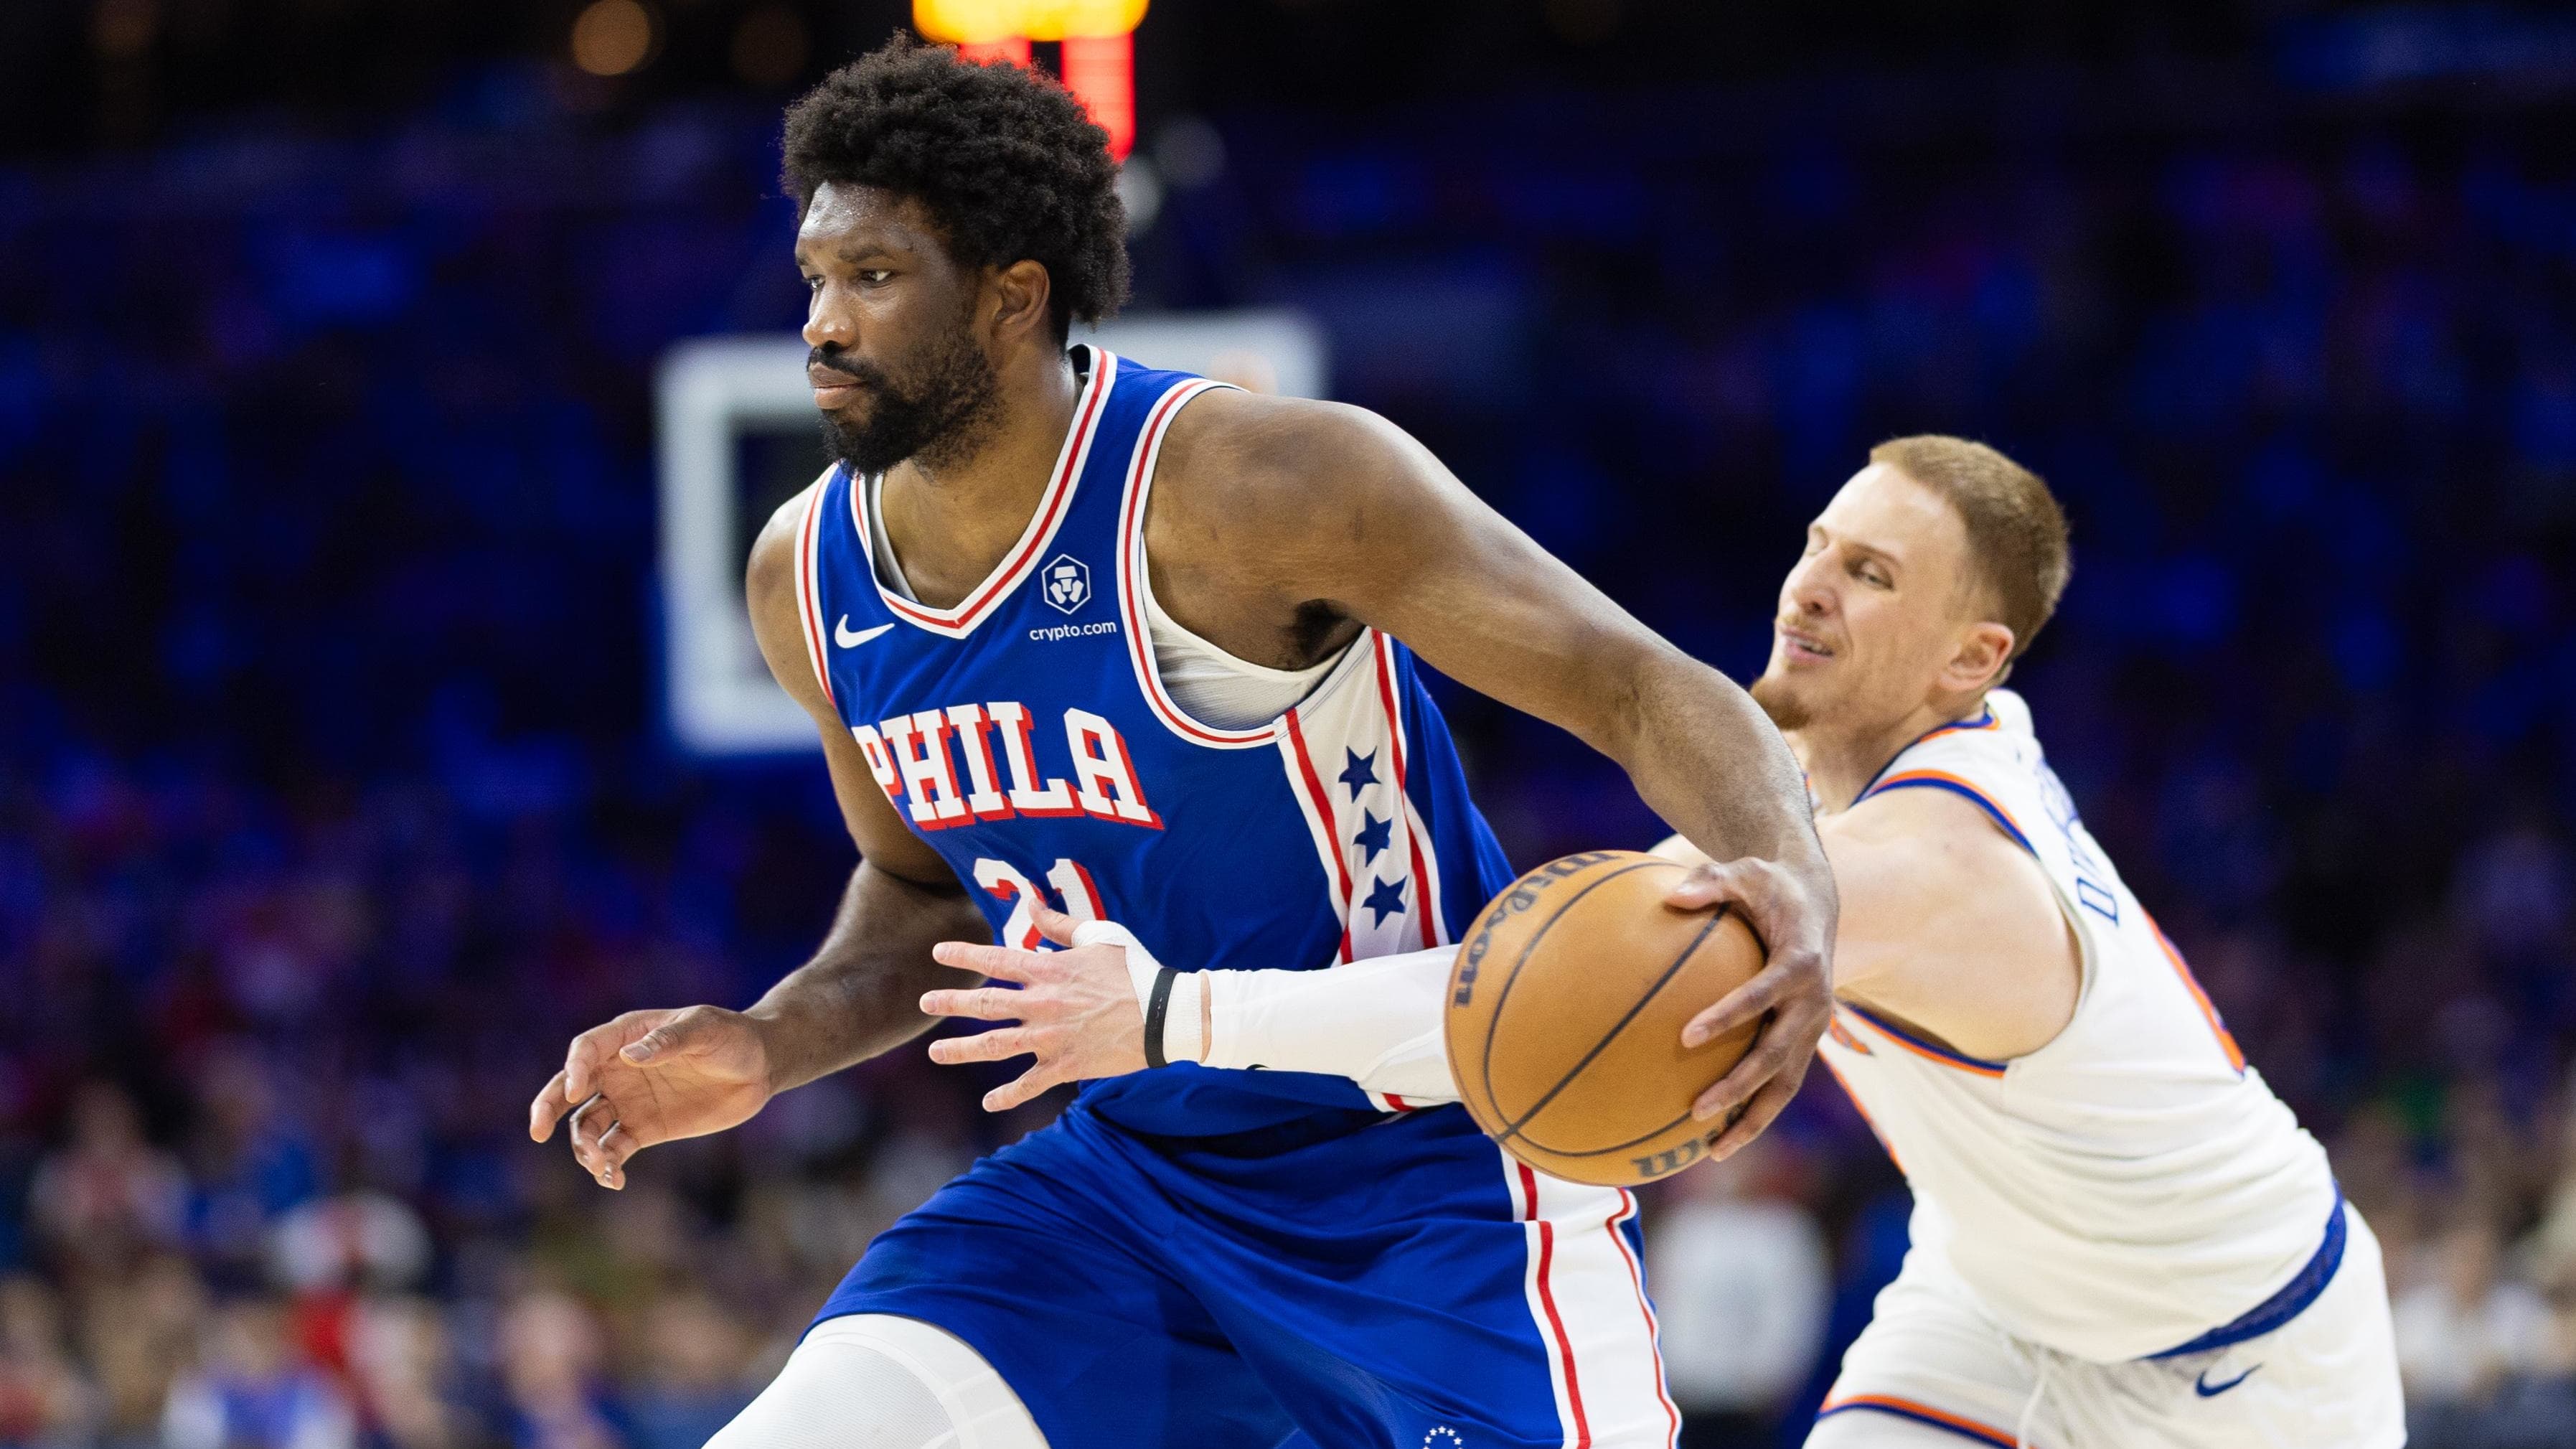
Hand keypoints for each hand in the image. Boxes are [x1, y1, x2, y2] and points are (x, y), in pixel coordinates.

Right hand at [528, 1006, 774, 1189]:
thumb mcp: (705, 1030)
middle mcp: (618, 1070)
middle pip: (569, 1089)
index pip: (586, 1051)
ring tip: (602, 1162)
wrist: (759, 1066)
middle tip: (538, 1131)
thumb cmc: (732, 1036)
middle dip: (548, 1108)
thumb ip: (668, 1041)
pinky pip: (615, 1149)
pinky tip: (615, 1179)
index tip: (577, 1091)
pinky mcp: (644, 1129)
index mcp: (627, 1037)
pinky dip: (608, 1165)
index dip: (575, 1070)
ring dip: (585, 1146)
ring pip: (587, 1125)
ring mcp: (628, 1101)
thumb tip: (629, 1058)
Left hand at [921, 906, 1149, 1111]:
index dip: (962, 955)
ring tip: (935, 1053)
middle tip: (923, 1004)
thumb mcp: (1099, 936)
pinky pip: (1028, 1084)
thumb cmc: (1135, 969)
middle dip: (950, 1003)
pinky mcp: (1064, 1065)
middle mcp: (1042, 1004)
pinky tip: (988, 1102)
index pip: (995, 960)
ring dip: (961, 1050)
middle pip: (984, 1004)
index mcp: (1049, 970)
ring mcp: (1050, 1037)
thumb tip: (1031, 902)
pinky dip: (1007, 1095)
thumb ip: (1059, 925)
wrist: (1163, 1015)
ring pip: (994, 1046)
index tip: (937, 954)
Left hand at [1664, 854, 1836, 1159]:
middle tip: (1697, 1109)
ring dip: (1752, 1119)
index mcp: (1800, 963)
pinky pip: (1780, 1085)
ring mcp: (1812, 1029)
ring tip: (1712, 1151)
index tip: (1687, 1034)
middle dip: (1740, 1085)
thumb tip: (1669, 895)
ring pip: (1785, 1085)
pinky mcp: (1804, 1043)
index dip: (1729, 1015)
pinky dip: (1753, 1113)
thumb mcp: (1744, 871)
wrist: (1816, 903)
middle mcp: (1814, 1004)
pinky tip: (1716, 1139)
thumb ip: (1710, 881)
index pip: (1763, 994)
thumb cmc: (1770, 886)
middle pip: (1778, 1055)